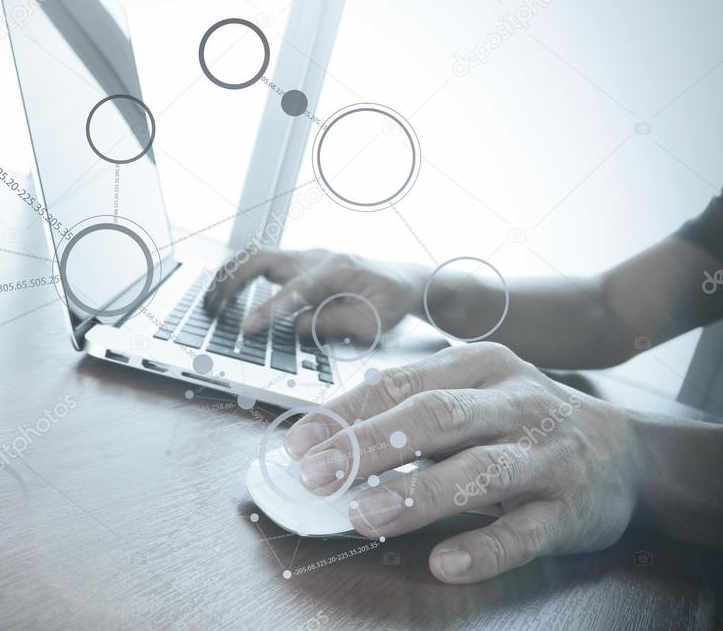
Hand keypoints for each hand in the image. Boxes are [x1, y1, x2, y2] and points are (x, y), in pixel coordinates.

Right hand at [204, 248, 426, 340]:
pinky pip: (264, 263)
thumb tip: (295, 326)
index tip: (244, 328)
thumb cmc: (392, 303)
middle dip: (232, 281)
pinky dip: (241, 274)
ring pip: (257, 256)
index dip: (266, 311)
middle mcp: (317, 257)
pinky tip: (227, 293)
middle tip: (211, 307)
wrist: (407, 280)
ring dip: (230, 275)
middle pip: (263, 259)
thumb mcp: (373, 324)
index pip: (293, 291)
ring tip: (210, 300)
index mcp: (337, 271)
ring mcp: (307, 255)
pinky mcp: (301, 261)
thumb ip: (333, 324)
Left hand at [284, 342, 641, 583]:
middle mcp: (516, 402)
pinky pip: (523, 531)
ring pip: (478, 471)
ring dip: (416, 495)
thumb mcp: (475, 394)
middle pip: (435, 417)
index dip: (347, 413)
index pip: (402, 384)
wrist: (628, 453)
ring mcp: (546, 455)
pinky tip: (444, 563)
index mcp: (482, 365)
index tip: (299, 442)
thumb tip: (329, 436)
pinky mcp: (571, 509)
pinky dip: (483, 549)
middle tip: (316, 475)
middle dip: (369, 446)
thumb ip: (412, 407)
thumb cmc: (524, 421)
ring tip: (363, 515)